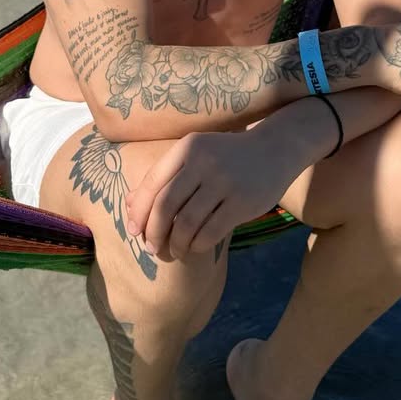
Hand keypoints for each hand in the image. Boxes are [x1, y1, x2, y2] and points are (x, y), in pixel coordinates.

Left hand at [124, 127, 295, 262]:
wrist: (272, 150)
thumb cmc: (225, 157)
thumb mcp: (194, 155)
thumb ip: (163, 177)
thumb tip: (128, 206)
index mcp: (186, 148)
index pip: (152, 184)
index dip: (138, 212)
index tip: (134, 232)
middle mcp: (203, 162)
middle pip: (165, 206)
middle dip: (154, 233)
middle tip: (152, 248)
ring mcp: (224, 182)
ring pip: (187, 223)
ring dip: (176, 244)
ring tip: (175, 251)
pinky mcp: (242, 202)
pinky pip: (210, 232)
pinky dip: (197, 245)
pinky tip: (195, 247)